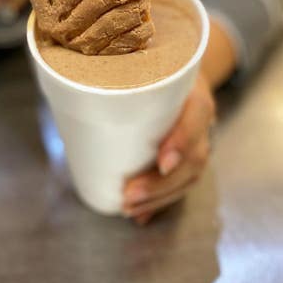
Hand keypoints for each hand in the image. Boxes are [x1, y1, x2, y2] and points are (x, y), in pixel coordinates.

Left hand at [123, 73, 215, 224]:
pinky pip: (182, 184)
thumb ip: (125, 80)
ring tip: (129, 208)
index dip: (182, 140)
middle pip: (195, 157)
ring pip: (190, 177)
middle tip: (129, 195)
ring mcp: (201, 141)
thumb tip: (79, 94)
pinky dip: (162, 203)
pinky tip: (141, 215)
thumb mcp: (147, 68)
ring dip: (159, 198)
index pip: (198, 115)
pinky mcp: (192, 157)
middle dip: (161, 183)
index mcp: (195, 93)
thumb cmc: (156, 70)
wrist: (184, 73)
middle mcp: (202, 121)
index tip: (162, 162)